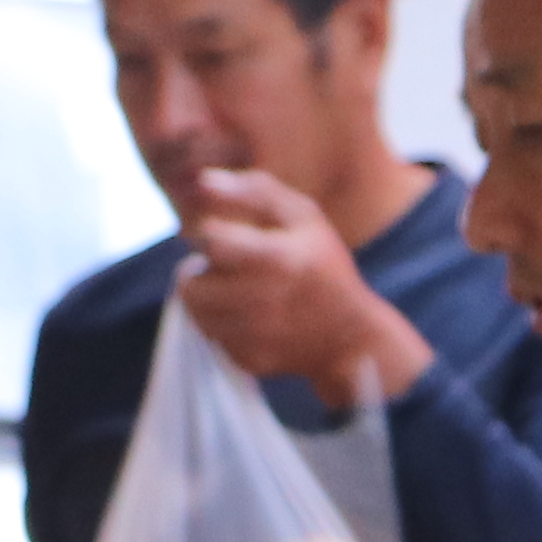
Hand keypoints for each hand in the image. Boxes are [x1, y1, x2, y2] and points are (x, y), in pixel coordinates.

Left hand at [173, 171, 437, 403]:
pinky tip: (248, 316)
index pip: (212, 240)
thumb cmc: (324, 264)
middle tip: (225, 266)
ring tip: (235, 288)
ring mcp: (255, 336)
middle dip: (200, 270)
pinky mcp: (248, 359)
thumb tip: (202, 181)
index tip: (224, 235)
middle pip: (192, 283)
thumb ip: (255, 190)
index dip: (210, 234)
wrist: (350, 336)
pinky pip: (211, 335)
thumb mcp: (304, 216)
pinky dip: (221, 323)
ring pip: (195, 311)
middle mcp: (264, 302)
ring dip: (205, 297)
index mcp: (279, 258)